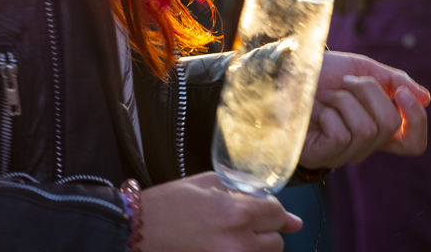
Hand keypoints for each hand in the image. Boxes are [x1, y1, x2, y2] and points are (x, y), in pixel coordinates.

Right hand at [142, 172, 301, 250]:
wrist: (141, 230)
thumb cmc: (171, 203)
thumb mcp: (208, 183)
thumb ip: (247, 193)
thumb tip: (288, 217)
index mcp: (236, 213)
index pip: (276, 214)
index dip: (272, 209)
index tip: (261, 208)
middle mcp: (239, 243)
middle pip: (276, 243)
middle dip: (264, 231)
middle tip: (241, 223)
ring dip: (255, 246)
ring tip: (229, 235)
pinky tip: (224, 244)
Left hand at [299, 50, 428, 170]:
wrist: (281, 70)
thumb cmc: (319, 72)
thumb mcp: (360, 68)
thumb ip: (393, 81)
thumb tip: (425, 98)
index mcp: (378, 127)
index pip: (413, 143)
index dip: (416, 121)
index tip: (400, 92)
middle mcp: (364, 146)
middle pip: (390, 125)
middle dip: (368, 91)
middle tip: (345, 82)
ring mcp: (343, 153)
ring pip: (368, 129)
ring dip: (345, 99)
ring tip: (327, 96)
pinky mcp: (322, 155)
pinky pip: (342, 134)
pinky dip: (329, 111)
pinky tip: (316, 110)